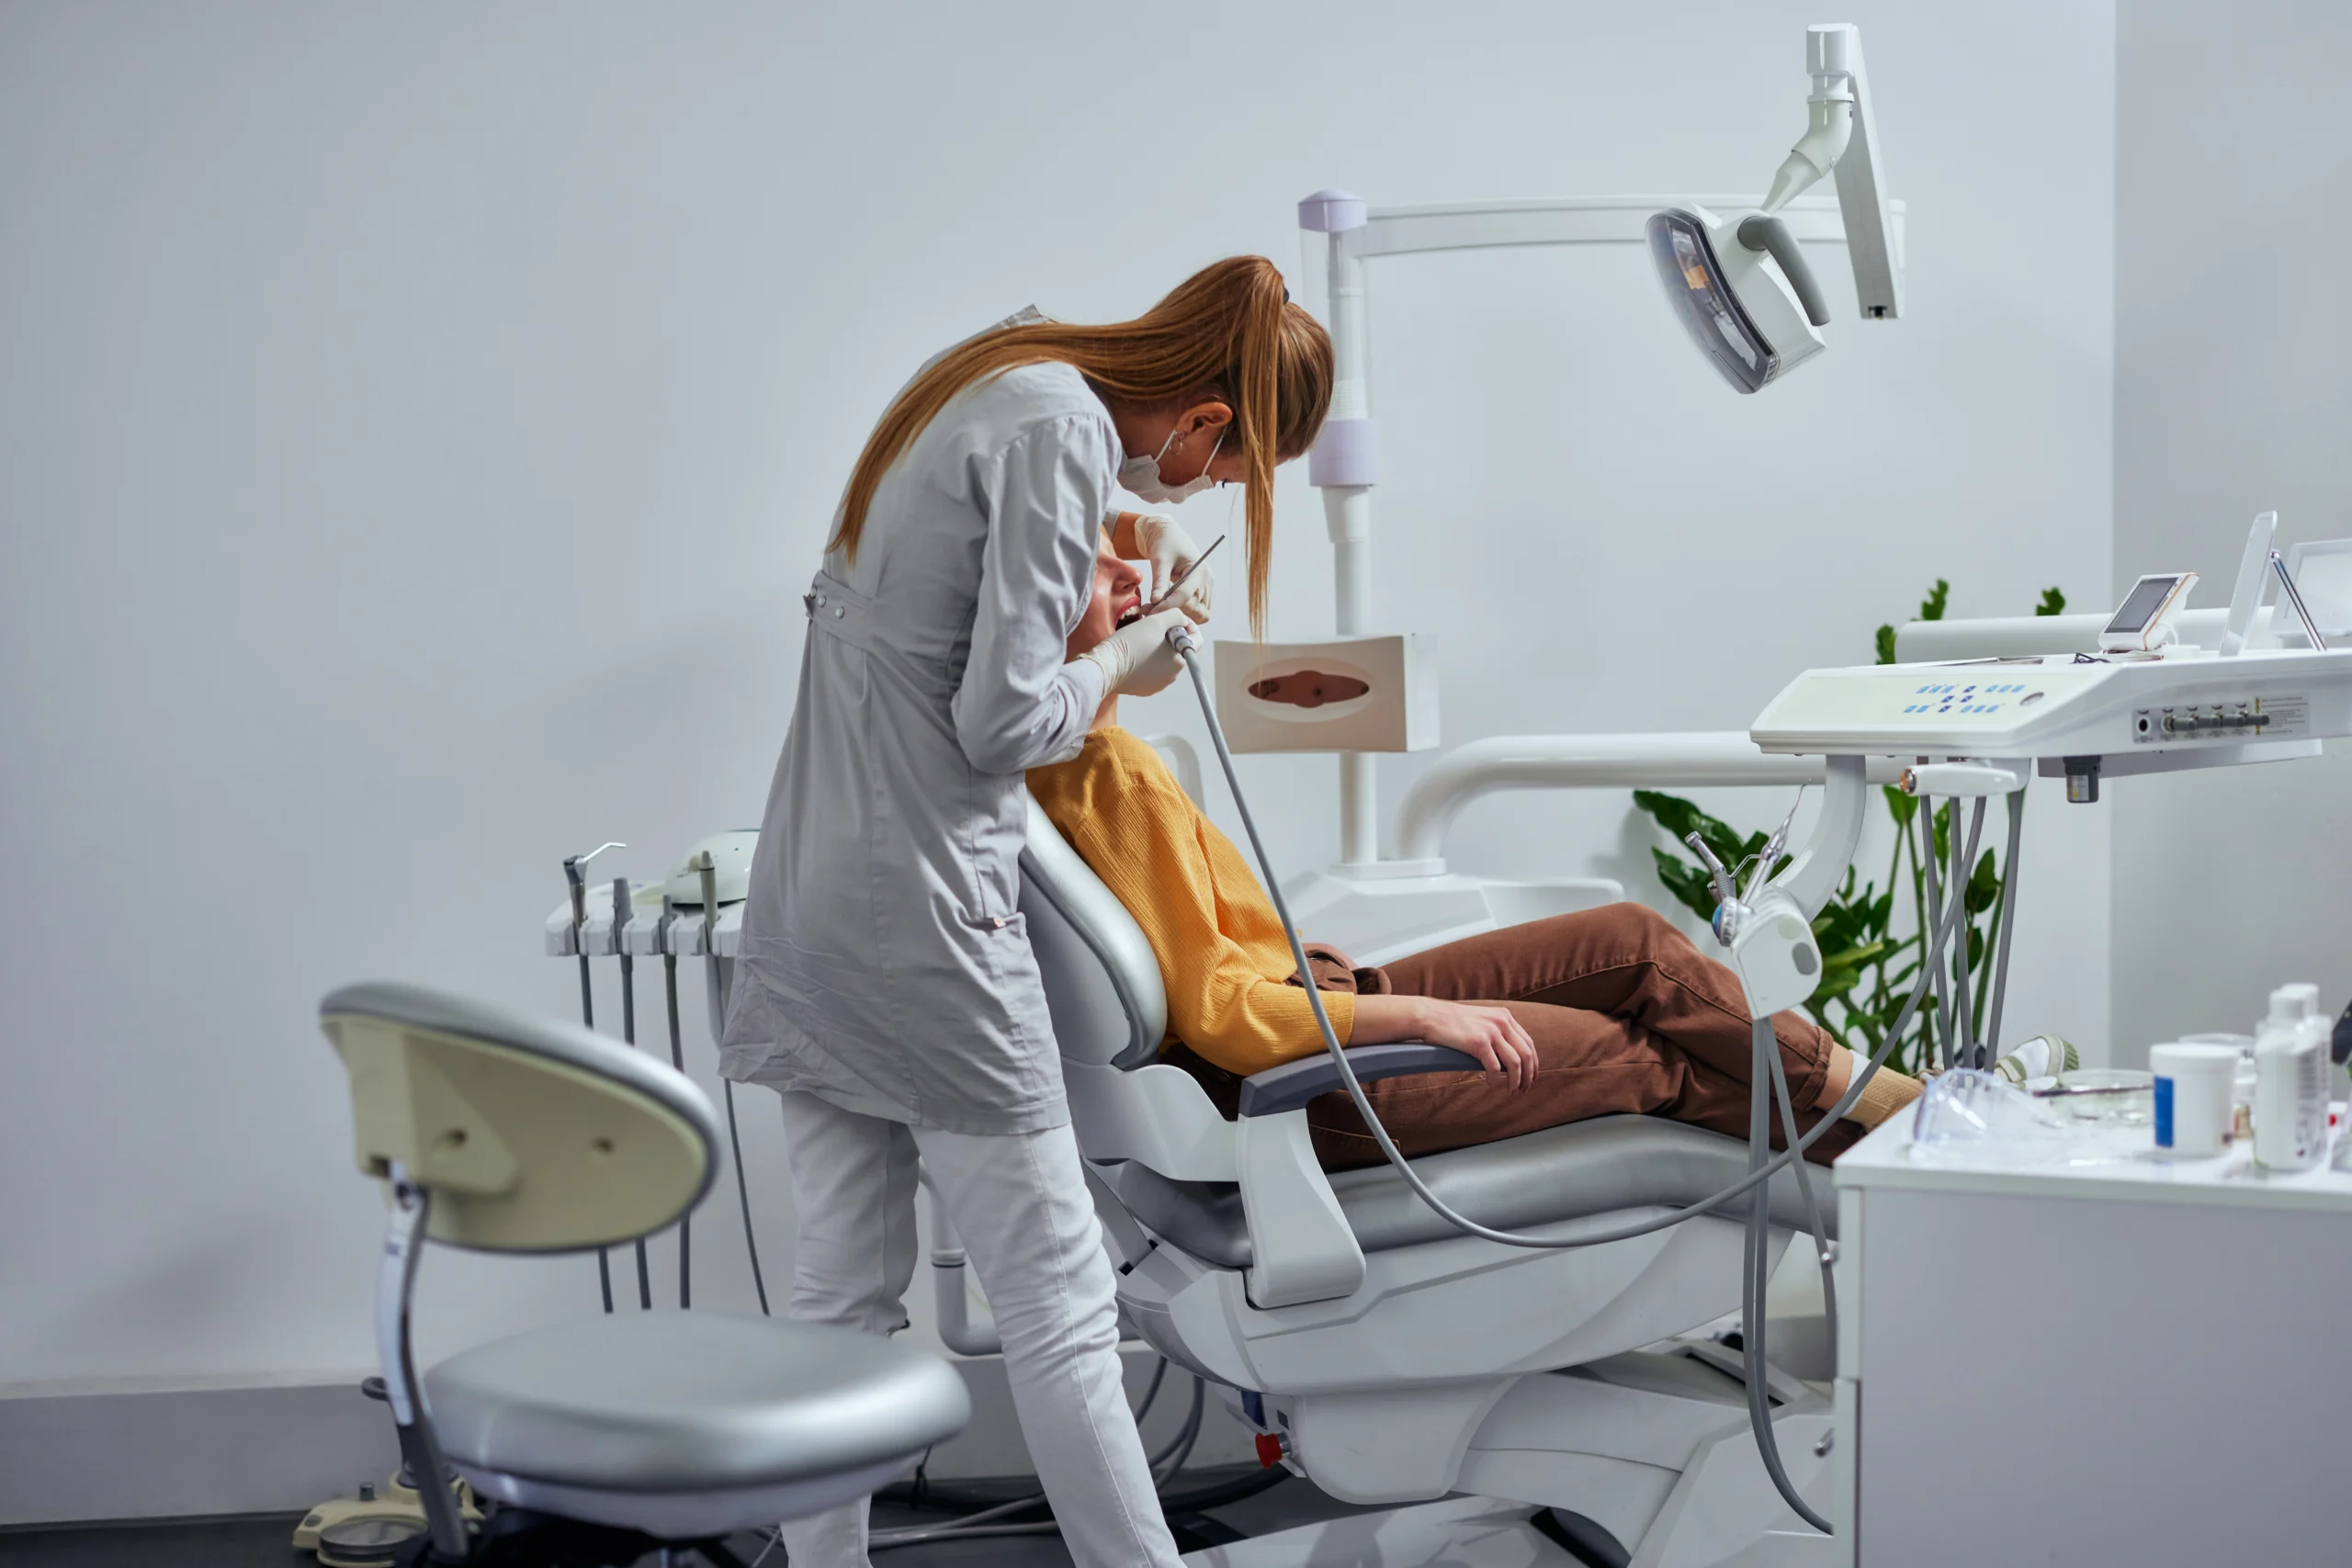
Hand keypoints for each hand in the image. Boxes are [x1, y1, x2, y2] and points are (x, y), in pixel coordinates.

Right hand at [1078, 607, 1190, 697]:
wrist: (1106, 666)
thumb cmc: (1131, 642)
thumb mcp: (1157, 620)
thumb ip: (1176, 615)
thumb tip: (1181, 620)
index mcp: (1180, 660)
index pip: (1196, 638)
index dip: (1186, 624)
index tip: (1171, 618)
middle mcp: (1173, 675)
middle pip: (1178, 648)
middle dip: (1168, 635)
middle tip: (1151, 626)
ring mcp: (1158, 684)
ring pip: (1164, 659)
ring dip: (1157, 648)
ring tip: (1140, 639)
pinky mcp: (1144, 688)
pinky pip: (1152, 670)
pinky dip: (1147, 660)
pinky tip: (1134, 653)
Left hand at [1132, 513, 1213, 624]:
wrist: (1170, 537)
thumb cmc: (1165, 544)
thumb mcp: (1160, 560)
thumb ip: (1159, 581)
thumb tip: (1155, 601)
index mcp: (1198, 569)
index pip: (1185, 595)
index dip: (1167, 606)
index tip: (1151, 611)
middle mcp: (1207, 580)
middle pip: (1193, 607)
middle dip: (1172, 610)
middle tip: (1151, 610)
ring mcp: (1208, 587)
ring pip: (1200, 613)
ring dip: (1182, 615)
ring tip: (1162, 609)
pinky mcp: (1205, 592)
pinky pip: (1201, 611)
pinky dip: (1188, 614)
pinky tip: (1172, 608)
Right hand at [1411, 999, 1537, 1093]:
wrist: (1430, 1015)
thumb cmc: (1452, 1021)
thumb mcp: (1481, 1020)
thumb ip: (1496, 1031)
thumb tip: (1507, 1056)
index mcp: (1504, 1016)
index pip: (1528, 1043)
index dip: (1533, 1063)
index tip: (1531, 1077)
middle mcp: (1502, 1022)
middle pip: (1526, 1054)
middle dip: (1528, 1076)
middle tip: (1524, 1089)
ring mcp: (1491, 1031)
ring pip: (1515, 1063)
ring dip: (1516, 1081)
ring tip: (1511, 1091)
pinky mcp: (1479, 1041)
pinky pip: (1494, 1067)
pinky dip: (1495, 1079)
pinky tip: (1489, 1083)